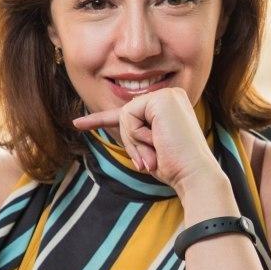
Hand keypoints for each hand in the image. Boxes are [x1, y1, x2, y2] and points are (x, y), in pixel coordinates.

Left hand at [72, 87, 219, 191]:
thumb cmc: (174, 166)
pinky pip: (128, 115)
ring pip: (125, 115)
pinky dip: (137, 135)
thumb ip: (135, 131)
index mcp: (169, 106)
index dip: (100, 119)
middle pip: (126, 115)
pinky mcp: (161, 99)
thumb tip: (113, 119)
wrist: (193, 175)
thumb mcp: (148, 147)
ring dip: (134, 141)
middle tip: (151, 159)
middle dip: (131, 141)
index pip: (130, 112)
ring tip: (156, 152)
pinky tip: (156, 141)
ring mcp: (167, 94)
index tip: (76, 124)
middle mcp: (170, 95)